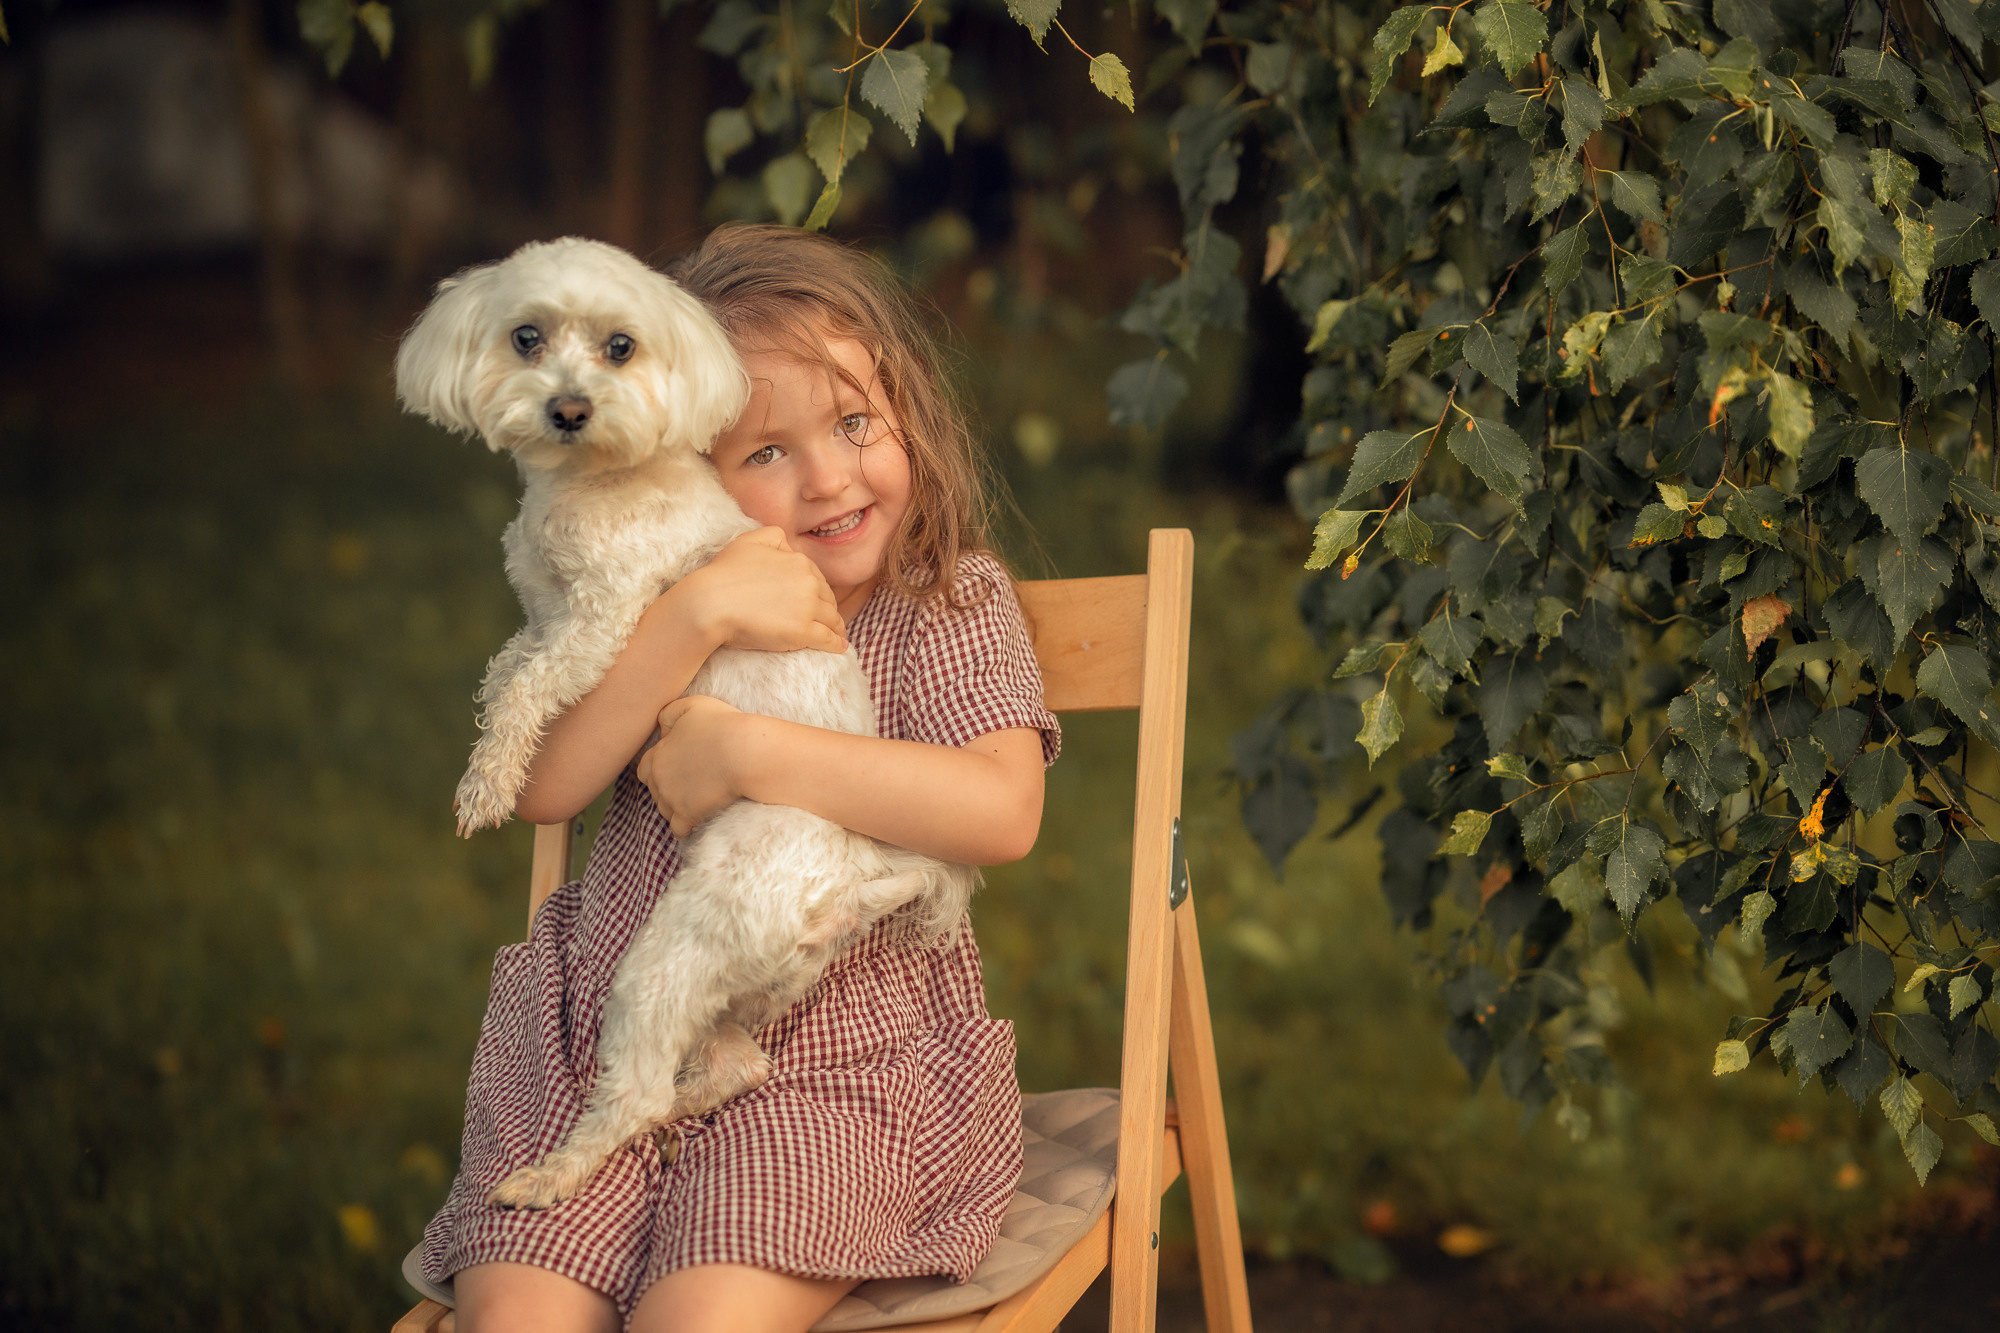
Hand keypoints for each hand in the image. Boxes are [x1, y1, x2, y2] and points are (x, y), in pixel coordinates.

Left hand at [636, 696, 750, 837]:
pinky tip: (697, 820)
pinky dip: (686, 827)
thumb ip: (669, 713)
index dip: (660, 769)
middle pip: (655, 791)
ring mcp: (671, 799)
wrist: (744, 752)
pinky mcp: (687, 815)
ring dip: (677, 808)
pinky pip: (678, 829)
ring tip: (698, 801)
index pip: (645, 769)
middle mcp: (658, 779)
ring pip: (665, 811)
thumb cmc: (722, 725)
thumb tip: (662, 730)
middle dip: (668, 789)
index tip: (678, 768)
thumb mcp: (692, 706)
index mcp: (657, 755)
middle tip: (691, 785)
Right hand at [671, 527, 845, 654]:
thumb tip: (790, 546)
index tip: (817, 600)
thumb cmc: (724, 573)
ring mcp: (807, 608)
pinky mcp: (802, 632)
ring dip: (836, 626)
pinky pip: (828, 638)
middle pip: (828, 598)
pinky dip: (836, 643)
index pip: (817, 578)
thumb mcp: (749, 540)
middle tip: (829, 619)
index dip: (818, 590)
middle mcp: (808, 583)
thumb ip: (774, 536)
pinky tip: (839, 648)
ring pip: (831, 618)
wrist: (711, 602)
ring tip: (837, 634)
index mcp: (799, 562)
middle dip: (829, 608)